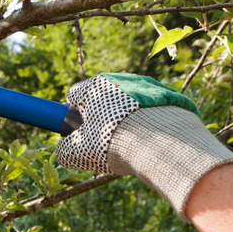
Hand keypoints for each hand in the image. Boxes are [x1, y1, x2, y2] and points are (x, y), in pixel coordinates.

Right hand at [55, 73, 232, 218]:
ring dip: (126, 119)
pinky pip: (151, 109)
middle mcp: (119, 79)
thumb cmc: (112, 143)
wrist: (161, 142)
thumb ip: (64, 149)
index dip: (73, 114)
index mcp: (93, 87)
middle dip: (102, 118)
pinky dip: (149, 122)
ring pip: (128, 103)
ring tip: (132, 144)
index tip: (78, 131)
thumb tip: (64, 151)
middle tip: (105, 142)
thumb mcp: (77, 152)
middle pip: (103, 99)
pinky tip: (151, 141)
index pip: (74, 95)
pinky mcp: (169, 96)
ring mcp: (146, 85)